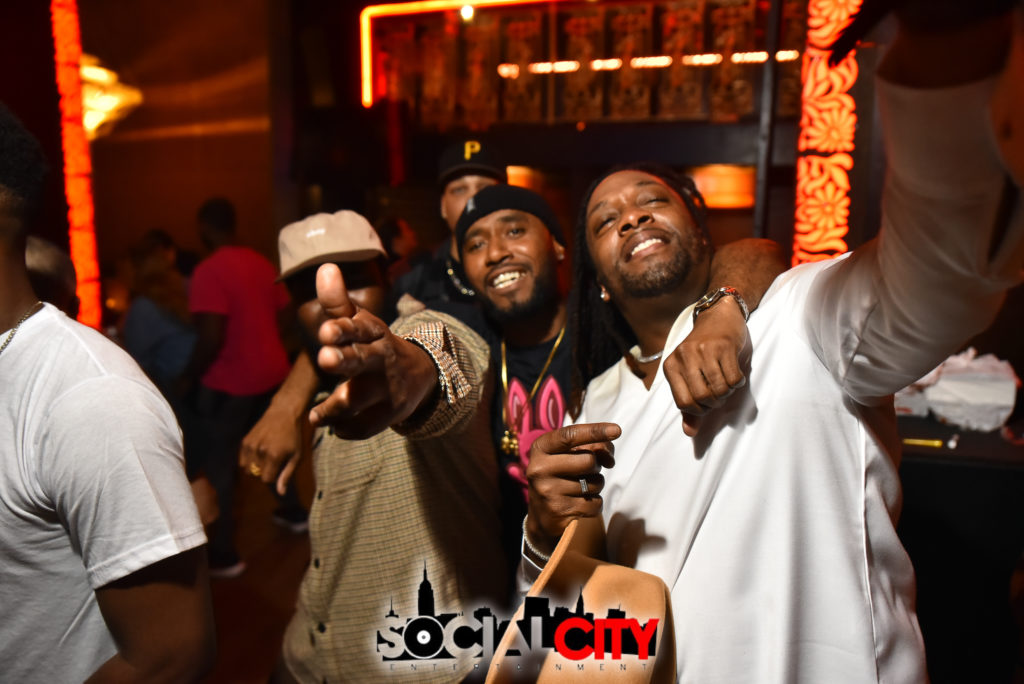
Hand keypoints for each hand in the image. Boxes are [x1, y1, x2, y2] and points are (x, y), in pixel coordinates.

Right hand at [239, 403, 304, 495]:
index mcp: (274, 456)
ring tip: (266, 456)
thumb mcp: (297, 456)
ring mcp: (250, 445)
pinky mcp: (244, 441)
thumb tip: (281, 493)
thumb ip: (287, 475)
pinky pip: (242, 460)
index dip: (273, 476)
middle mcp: (260, 451)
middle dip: (264, 471)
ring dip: (255, 467)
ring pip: (247, 469)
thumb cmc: (293, 436)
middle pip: (256, 475)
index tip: (279, 466)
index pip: (267, 479)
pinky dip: (249, 460)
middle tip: (274, 459)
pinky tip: (258, 452)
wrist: (283, 413)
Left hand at [309, 264, 437, 438]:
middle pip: (363, 359)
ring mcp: (388, 387)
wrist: (420, 374)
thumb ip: (338, 302)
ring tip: (317, 415)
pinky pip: (364, 427)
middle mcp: (382, 358)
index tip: (326, 331)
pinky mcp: (391, 413)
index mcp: (374, 332)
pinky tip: (335, 425)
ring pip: (357, 400)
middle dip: (344, 359)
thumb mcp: (361, 322)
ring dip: (334, 408)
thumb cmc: (375, 344)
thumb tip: (324, 267)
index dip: (343, 329)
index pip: (359, 328)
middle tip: (325, 358)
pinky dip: (346, 429)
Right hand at [525, 423, 619, 556]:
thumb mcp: (569, 454)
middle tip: (586, 470)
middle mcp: (540, 468)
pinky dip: (595, 502)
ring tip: (579, 487)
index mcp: (540, 448)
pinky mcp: (560, 511)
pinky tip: (580, 502)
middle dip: (596, 465)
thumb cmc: (562, 474)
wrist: (542, 513)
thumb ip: (593, 446)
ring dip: (596, 484)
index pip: (570, 436)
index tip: (617, 430)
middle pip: (589, 460)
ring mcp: (548, 491)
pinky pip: (596, 503)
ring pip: (595, 483)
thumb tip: (609, 460)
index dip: (595, 431)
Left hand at [664, 296, 750, 436]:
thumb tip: (690, 433)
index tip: (707, 403)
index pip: (684, 403)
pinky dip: (738, 382)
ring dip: (728, 392)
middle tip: (720, 394)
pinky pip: (734, 378)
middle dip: (715, 402)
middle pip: (702, 398)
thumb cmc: (704, 351)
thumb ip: (690, 405)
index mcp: (671, 366)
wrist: (719, 316)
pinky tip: (736, 373)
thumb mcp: (692, 375)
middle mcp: (684, 357)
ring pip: (719, 389)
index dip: (700, 410)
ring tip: (728, 383)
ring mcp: (703, 350)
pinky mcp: (723, 346)